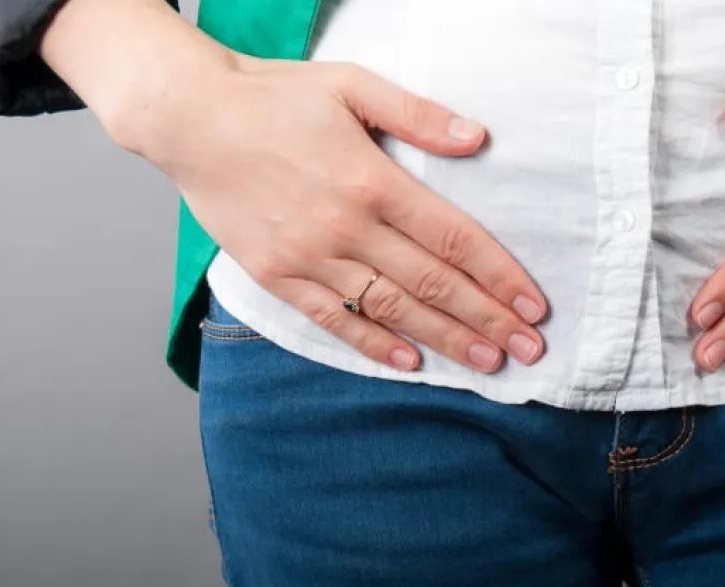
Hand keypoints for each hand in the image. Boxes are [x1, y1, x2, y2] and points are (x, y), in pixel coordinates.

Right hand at [122, 56, 548, 373]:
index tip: (534, 306)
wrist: (189, 117)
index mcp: (372, 180)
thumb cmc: (274, 97)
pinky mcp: (275, 274)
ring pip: (390, 308)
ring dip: (444, 339)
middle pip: (432, 283)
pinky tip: (409, 362)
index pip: (453, 239)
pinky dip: (372, 344)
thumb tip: (479, 138)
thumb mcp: (352, 85)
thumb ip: (419, 115)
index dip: (499, 276)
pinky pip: (333, 319)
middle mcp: (345, 226)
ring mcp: (308, 256)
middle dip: (488, 319)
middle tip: (529, 349)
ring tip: (487, 363)